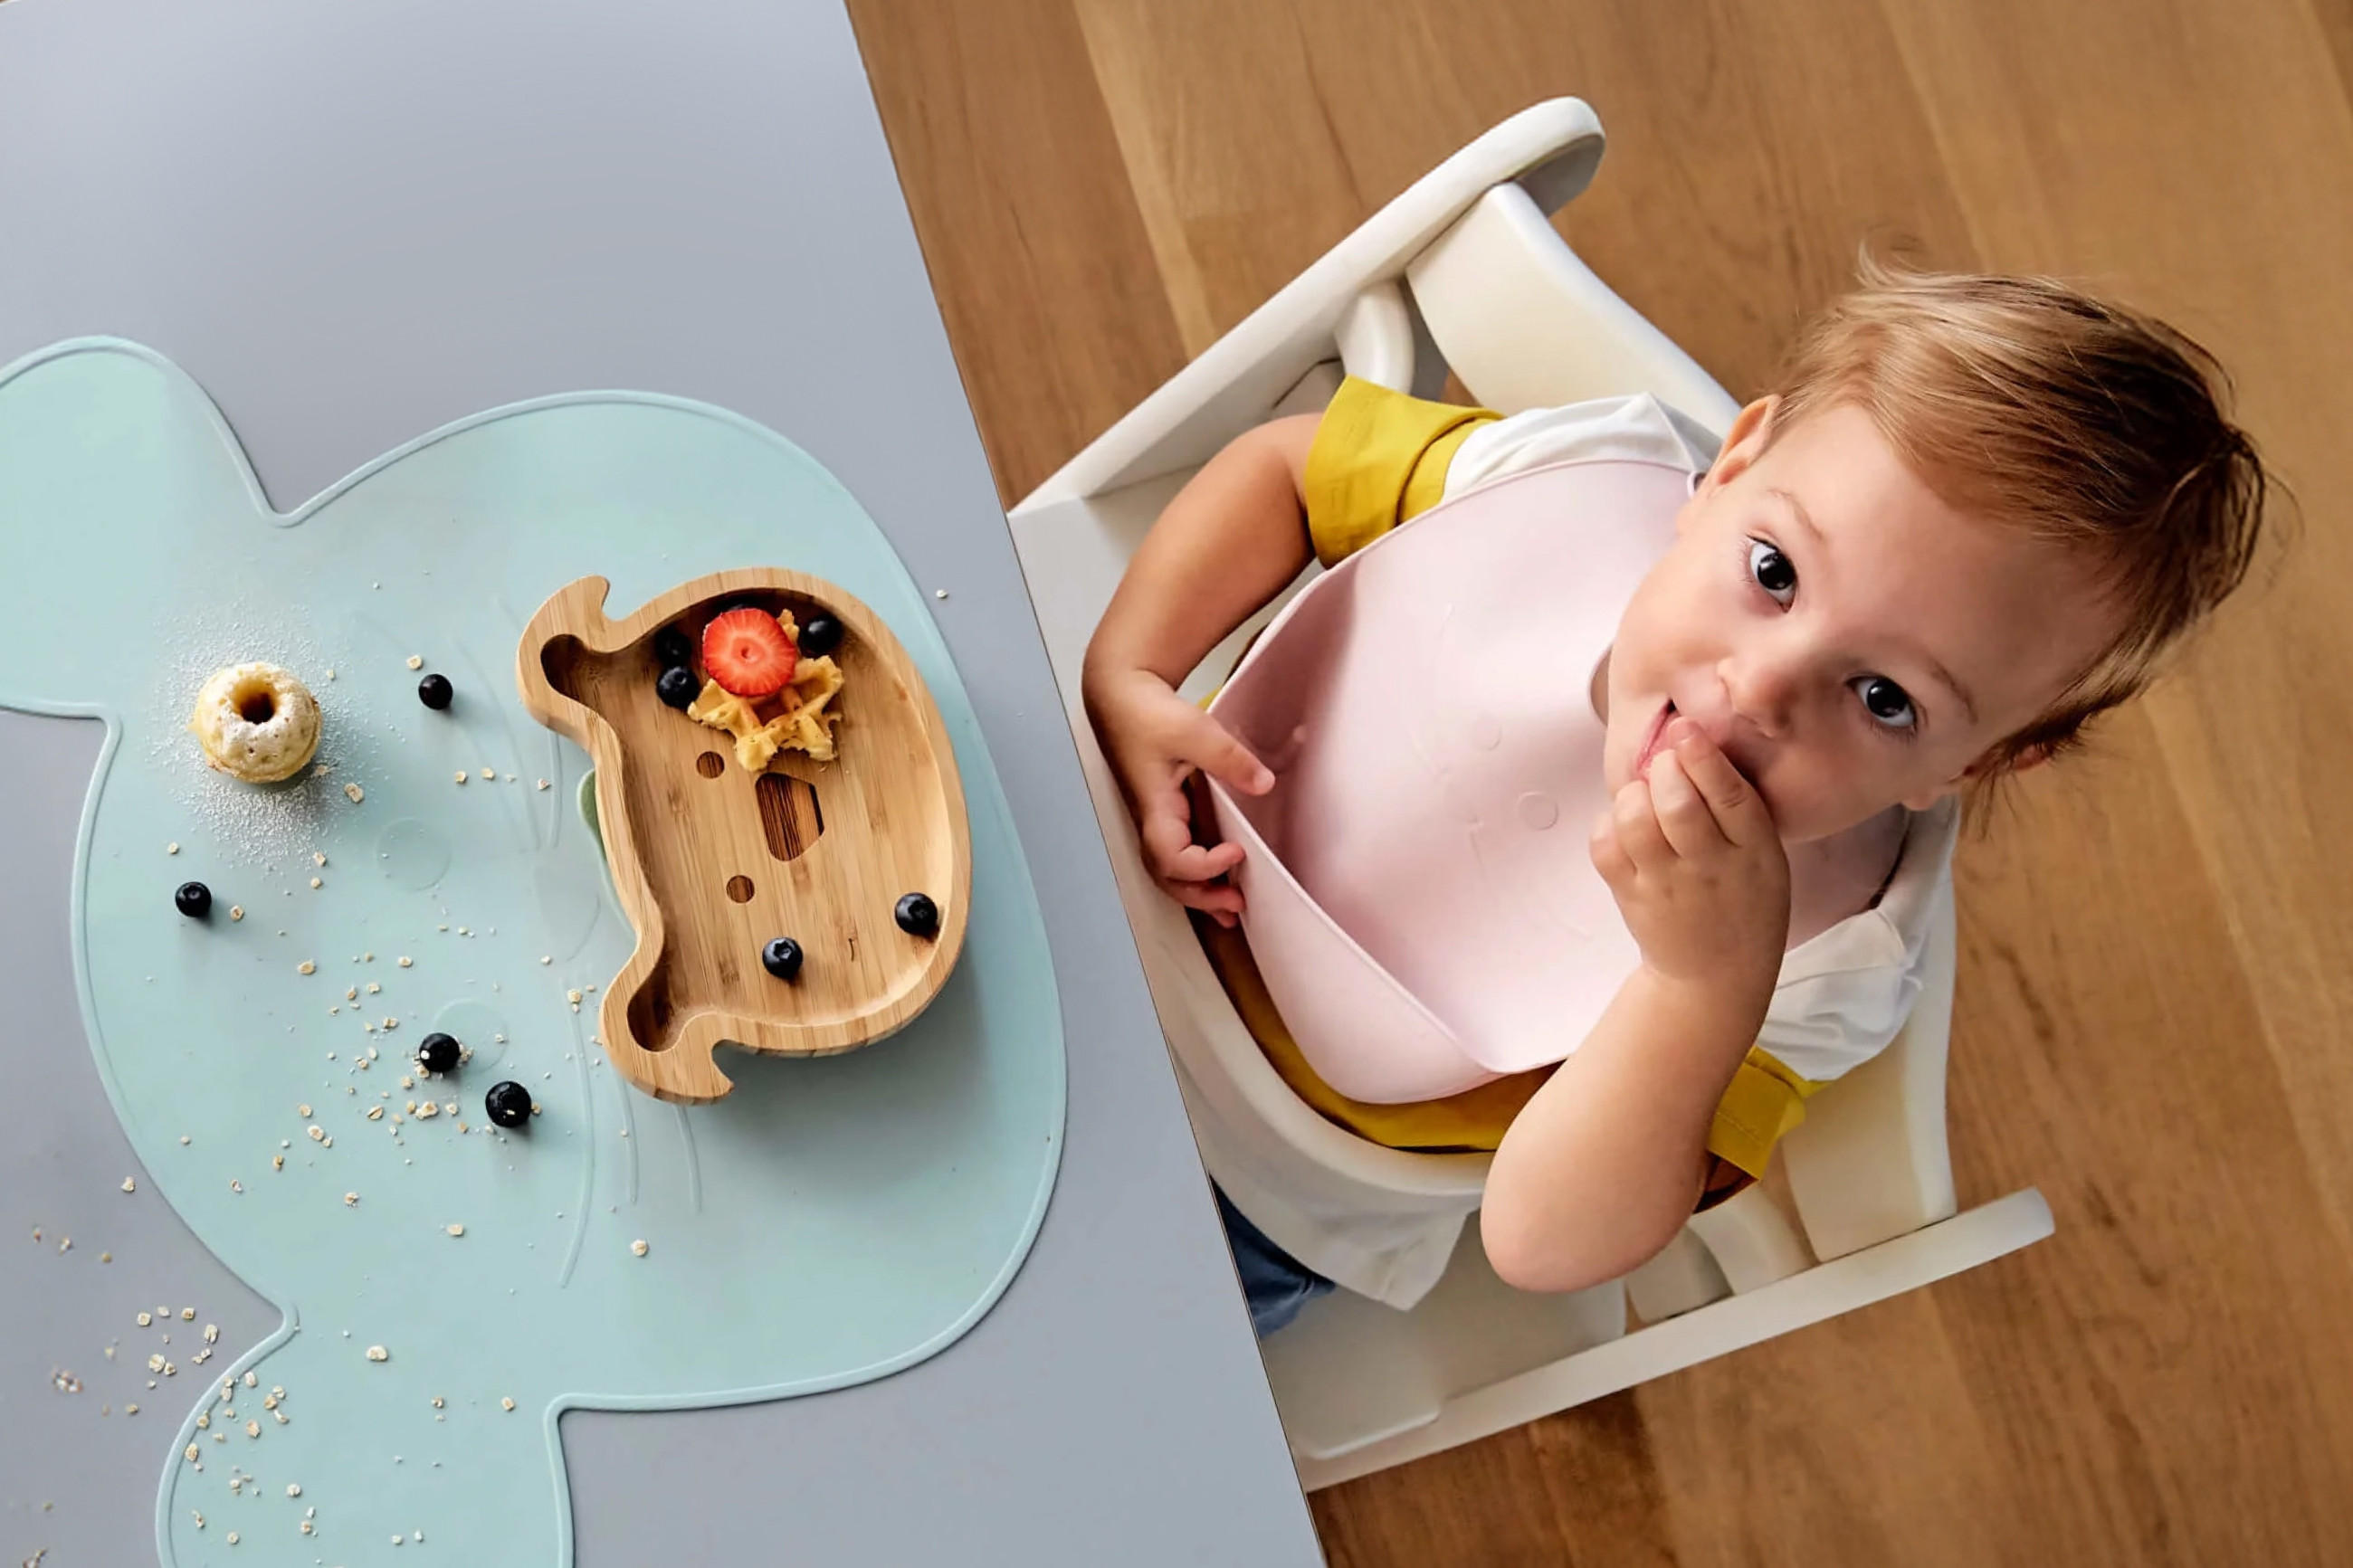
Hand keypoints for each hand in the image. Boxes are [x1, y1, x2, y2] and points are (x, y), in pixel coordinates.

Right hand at [1083, 665, 1273, 924]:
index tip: (1237, 851)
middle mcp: (1151, 820)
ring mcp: (1156, 818)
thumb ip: (1228, 758)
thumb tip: (1263, 784)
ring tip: (1233, 909)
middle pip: (1167, 877)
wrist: (1120, 695)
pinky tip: (1224, 879)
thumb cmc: (1147, 712)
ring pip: (1170, 871)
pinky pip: (1179, 853)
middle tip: (1238, 905)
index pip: (1170, 857)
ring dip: (1200, 893)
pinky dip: (1199, 873)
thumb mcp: (1192, 730)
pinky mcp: (1165, 812)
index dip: (1203, 866)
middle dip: (1201, 896)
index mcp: (1153, 806)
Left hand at [1589, 722, 1788, 997]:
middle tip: (1665, 763)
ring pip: (1636, 821)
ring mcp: (1666, 885)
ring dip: (1634, 794)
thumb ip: (1735, 803)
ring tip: (1645, 795)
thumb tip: (1689, 738)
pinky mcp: (1631, 895)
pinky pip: (1605, 845)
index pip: (1731, 797)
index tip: (1685, 728)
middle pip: (1678, 805)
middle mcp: (1711, 868)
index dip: (1703, 757)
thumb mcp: (1763, 854)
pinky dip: (1608, 823)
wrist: (1716, 974)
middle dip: (1664, 768)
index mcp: (1756, 851)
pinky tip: (1627, 825)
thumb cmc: (1741, 898)